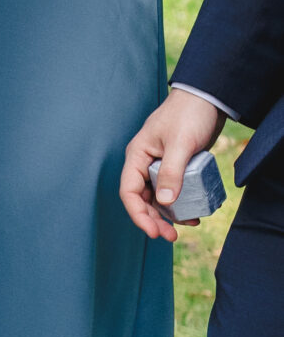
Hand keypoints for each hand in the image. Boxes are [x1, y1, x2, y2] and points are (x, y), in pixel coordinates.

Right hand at [120, 90, 224, 242]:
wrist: (208, 99)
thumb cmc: (189, 114)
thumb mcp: (180, 143)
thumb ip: (171, 171)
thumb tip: (164, 202)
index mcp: (138, 155)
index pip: (129, 191)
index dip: (138, 214)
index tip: (154, 232)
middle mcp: (146, 163)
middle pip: (143, 199)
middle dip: (155, 220)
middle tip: (171, 237)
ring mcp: (161, 166)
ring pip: (159, 198)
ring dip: (170, 215)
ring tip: (188, 226)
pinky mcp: (177, 168)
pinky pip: (174, 192)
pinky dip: (182, 205)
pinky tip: (195, 213)